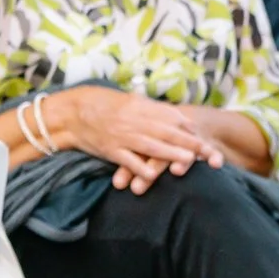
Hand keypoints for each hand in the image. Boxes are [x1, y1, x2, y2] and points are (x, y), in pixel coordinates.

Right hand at [50, 86, 231, 194]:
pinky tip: (151, 176)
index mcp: (140, 107)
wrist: (72, 112)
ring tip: (188, 161)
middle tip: (207, 151)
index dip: (187, 126)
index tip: (202, 134)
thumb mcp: (130, 101)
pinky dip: (138, 167)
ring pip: (150, 145)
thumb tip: (177, 117)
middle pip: (166, 132)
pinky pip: (126, 159)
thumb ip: (153, 109)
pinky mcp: (109, 150)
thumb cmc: (103, 105)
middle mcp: (134, 121)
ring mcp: (122, 136)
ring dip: (170, 153)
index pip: (170, 117)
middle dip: (188, 142)